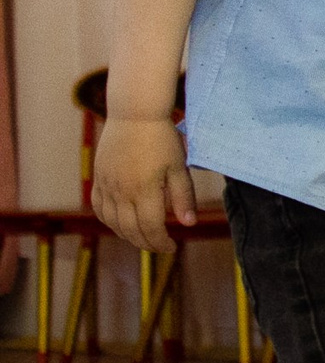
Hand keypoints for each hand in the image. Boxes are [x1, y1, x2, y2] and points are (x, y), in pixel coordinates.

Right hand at [92, 118, 195, 252]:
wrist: (134, 114)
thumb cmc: (162, 139)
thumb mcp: (179, 167)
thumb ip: (182, 197)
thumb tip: (188, 224)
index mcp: (144, 190)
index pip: (151, 228)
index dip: (161, 243)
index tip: (172, 248)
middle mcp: (122, 191)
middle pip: (130, 230)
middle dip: (146, 243)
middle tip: (159, 247)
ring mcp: (107, 184)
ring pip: (112, 222)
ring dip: (127, 235)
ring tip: (142, 239)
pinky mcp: (98, 177)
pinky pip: (98, 207)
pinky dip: (108, 220)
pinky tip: (119, 224)